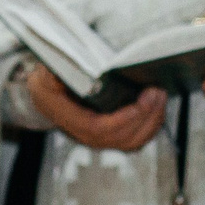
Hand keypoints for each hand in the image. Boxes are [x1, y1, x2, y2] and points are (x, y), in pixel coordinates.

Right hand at [24, 61, 166, 152]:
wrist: (45, 94)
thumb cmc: (47, 80)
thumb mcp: (45, 71)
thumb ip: (58, 69)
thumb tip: (72, 63)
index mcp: (66, 117)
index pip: (96, 128)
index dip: (120, 120)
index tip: (138, 104)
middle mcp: (83, 133)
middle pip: (118, 137)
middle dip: (142, 117)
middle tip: (156, 93)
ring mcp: (98, 137)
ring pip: (130, 141)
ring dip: (150, 121)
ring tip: (160, 96)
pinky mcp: (110, 135)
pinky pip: (135, 139)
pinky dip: (150, 126)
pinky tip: (157, 107)